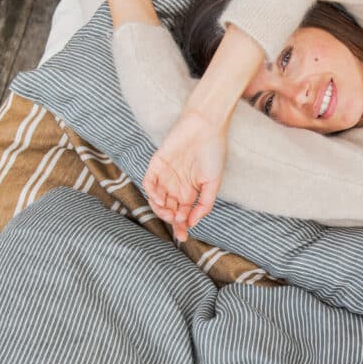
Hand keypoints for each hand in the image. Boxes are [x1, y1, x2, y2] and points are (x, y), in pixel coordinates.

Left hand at [143, 110, 226, 241]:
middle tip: (176, 224)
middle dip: (170, 220)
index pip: (182, 214)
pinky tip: (159, 198)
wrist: (205, 127)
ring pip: (156, 199)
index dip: (181, 227)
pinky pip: (148, 183)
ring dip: (160, 209)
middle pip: (168, 209)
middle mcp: (176, 185)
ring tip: (168, 212)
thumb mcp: (213, 183)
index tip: (183, 237)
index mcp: (190, 190)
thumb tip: (192, 223)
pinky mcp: (156, 164)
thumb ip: (204, 204)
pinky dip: (151, 193)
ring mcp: (165, 175)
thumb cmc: (213, 152)